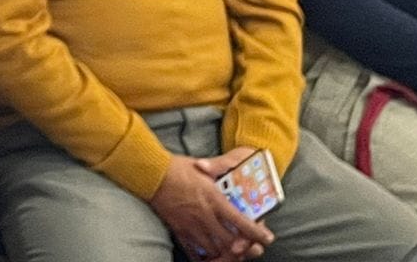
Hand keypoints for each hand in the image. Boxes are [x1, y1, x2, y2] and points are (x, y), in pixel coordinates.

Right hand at [148, 151, 273, 261]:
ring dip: (226, 254)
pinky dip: (204, 257)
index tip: (267, 238)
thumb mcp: (201, 165)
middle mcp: (205, 215)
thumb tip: (234, 163)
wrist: (150, 173)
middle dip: (244, 249)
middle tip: (250, 248)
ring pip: (214, 250)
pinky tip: (210, 255)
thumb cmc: (175, 167)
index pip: (241, 222)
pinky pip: (194, 251)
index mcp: (213, 199)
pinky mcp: (179, 229)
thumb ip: (219, 167)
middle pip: (230, 242)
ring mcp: (191, 225)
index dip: (257, 233)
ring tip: (232, 252)